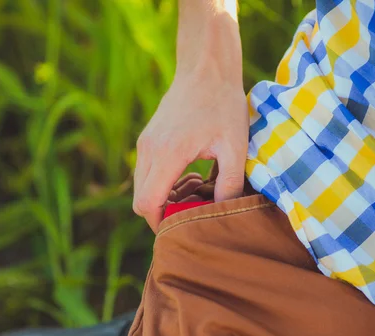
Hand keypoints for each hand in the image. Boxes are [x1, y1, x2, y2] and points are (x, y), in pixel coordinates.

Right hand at [133, 73, 248, 232]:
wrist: (205, 69)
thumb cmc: (223, 104)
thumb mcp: (235, 145)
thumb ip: (230, 182)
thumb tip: (222, 211)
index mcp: (167, 154)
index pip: (147, 204)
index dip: (160, 224)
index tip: (182, 229)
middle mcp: (148, 150)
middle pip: (140, 200)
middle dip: (163, 213)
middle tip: (193, 210)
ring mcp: (144, 143)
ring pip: (141, 188)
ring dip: (163, 197)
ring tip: (196, 188)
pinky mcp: (147, 139)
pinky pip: (146, 173)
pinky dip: (162, 183)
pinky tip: (189, 173)